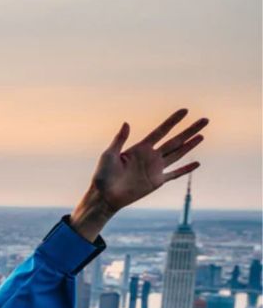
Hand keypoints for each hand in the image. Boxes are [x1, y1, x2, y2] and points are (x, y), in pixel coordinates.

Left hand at [71, 109, 207, 240]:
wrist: (104, 196)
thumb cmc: (103, 175)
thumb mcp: (109, 154)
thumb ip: (119, 139)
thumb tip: (126, 123)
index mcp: (140, 148)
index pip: (161, 131)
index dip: (173, 121)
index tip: (185, 111)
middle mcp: (151, 156)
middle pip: (175, 140)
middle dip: (190, 130)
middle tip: (205, 120)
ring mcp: (155, 169)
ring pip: (178, 154)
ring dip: (190, 145)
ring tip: (202, 135)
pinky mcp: (157, 182)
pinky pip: (175, 174)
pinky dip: (186, 169)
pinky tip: (197, 163)